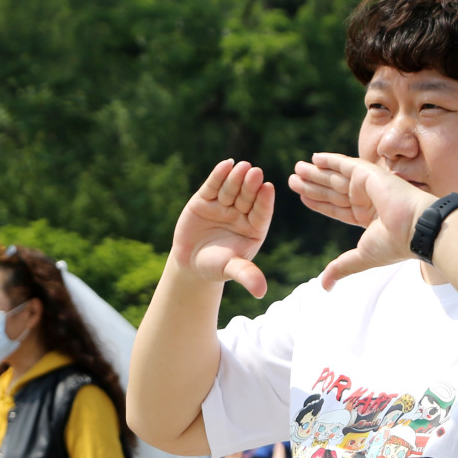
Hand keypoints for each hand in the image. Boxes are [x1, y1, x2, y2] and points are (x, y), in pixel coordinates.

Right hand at [169, 159, 275, 298]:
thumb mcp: (230, 269)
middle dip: (251, 185)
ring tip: (243, 167)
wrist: (190, 262)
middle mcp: (242, 214)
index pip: (262, 212)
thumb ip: (245, 275)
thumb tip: (261, 293)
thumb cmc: (215, 267)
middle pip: (248, 197)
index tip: (268, 188)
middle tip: (256, 172)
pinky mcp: (207, 199)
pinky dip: (219, 175)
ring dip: (237, 177)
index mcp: (255, 228)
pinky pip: (214, 185)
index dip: (264, 200)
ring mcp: (225, 205)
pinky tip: (226, 165)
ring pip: (232, 188)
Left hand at [289, 153, 435, 289]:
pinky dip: (330, 160)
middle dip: (312, 185)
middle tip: (292, 179)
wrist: (415, 229)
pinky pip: (345, 164)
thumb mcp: (361, 257)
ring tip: (297, 168)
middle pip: (332, 191)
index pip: (336, 209)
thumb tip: (325, 287)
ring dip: (316, 173)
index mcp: (366, 217)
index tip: (302, 197)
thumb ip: (342, 267)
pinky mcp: (369, 174)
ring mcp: (368, 186)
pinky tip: (315, 158)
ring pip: (335, 178)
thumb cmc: (394, 244)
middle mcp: (366, 200)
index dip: (319, 203)